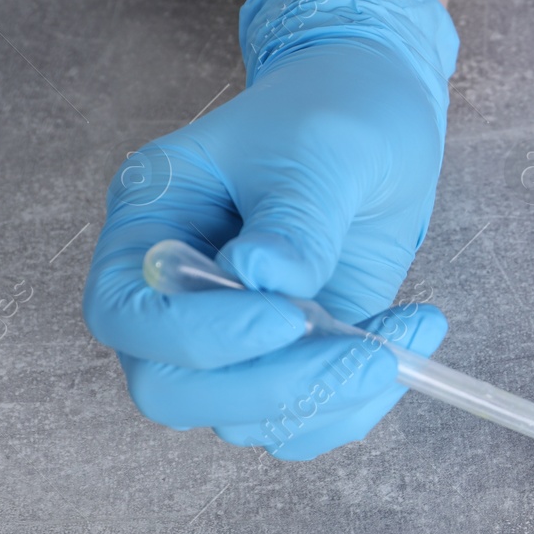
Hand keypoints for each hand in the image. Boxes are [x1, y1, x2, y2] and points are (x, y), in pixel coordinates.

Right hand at [83, 0, 460, 459]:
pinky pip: (301, 421)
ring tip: (408, 330)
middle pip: (172, 389)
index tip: (290, 316)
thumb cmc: (337, 112)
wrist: (381, 117)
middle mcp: (176, 294)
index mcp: (150, 223)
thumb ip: (296, 215)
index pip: (124, 312)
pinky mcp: (291, 359)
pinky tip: (409, 341)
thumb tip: (264, 279)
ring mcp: (232, 336)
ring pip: (242, 419)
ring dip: (330, 399)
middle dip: (273, 387)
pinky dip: (357, 405)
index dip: (197, 335)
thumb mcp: (323, 148)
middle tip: (368, 355)